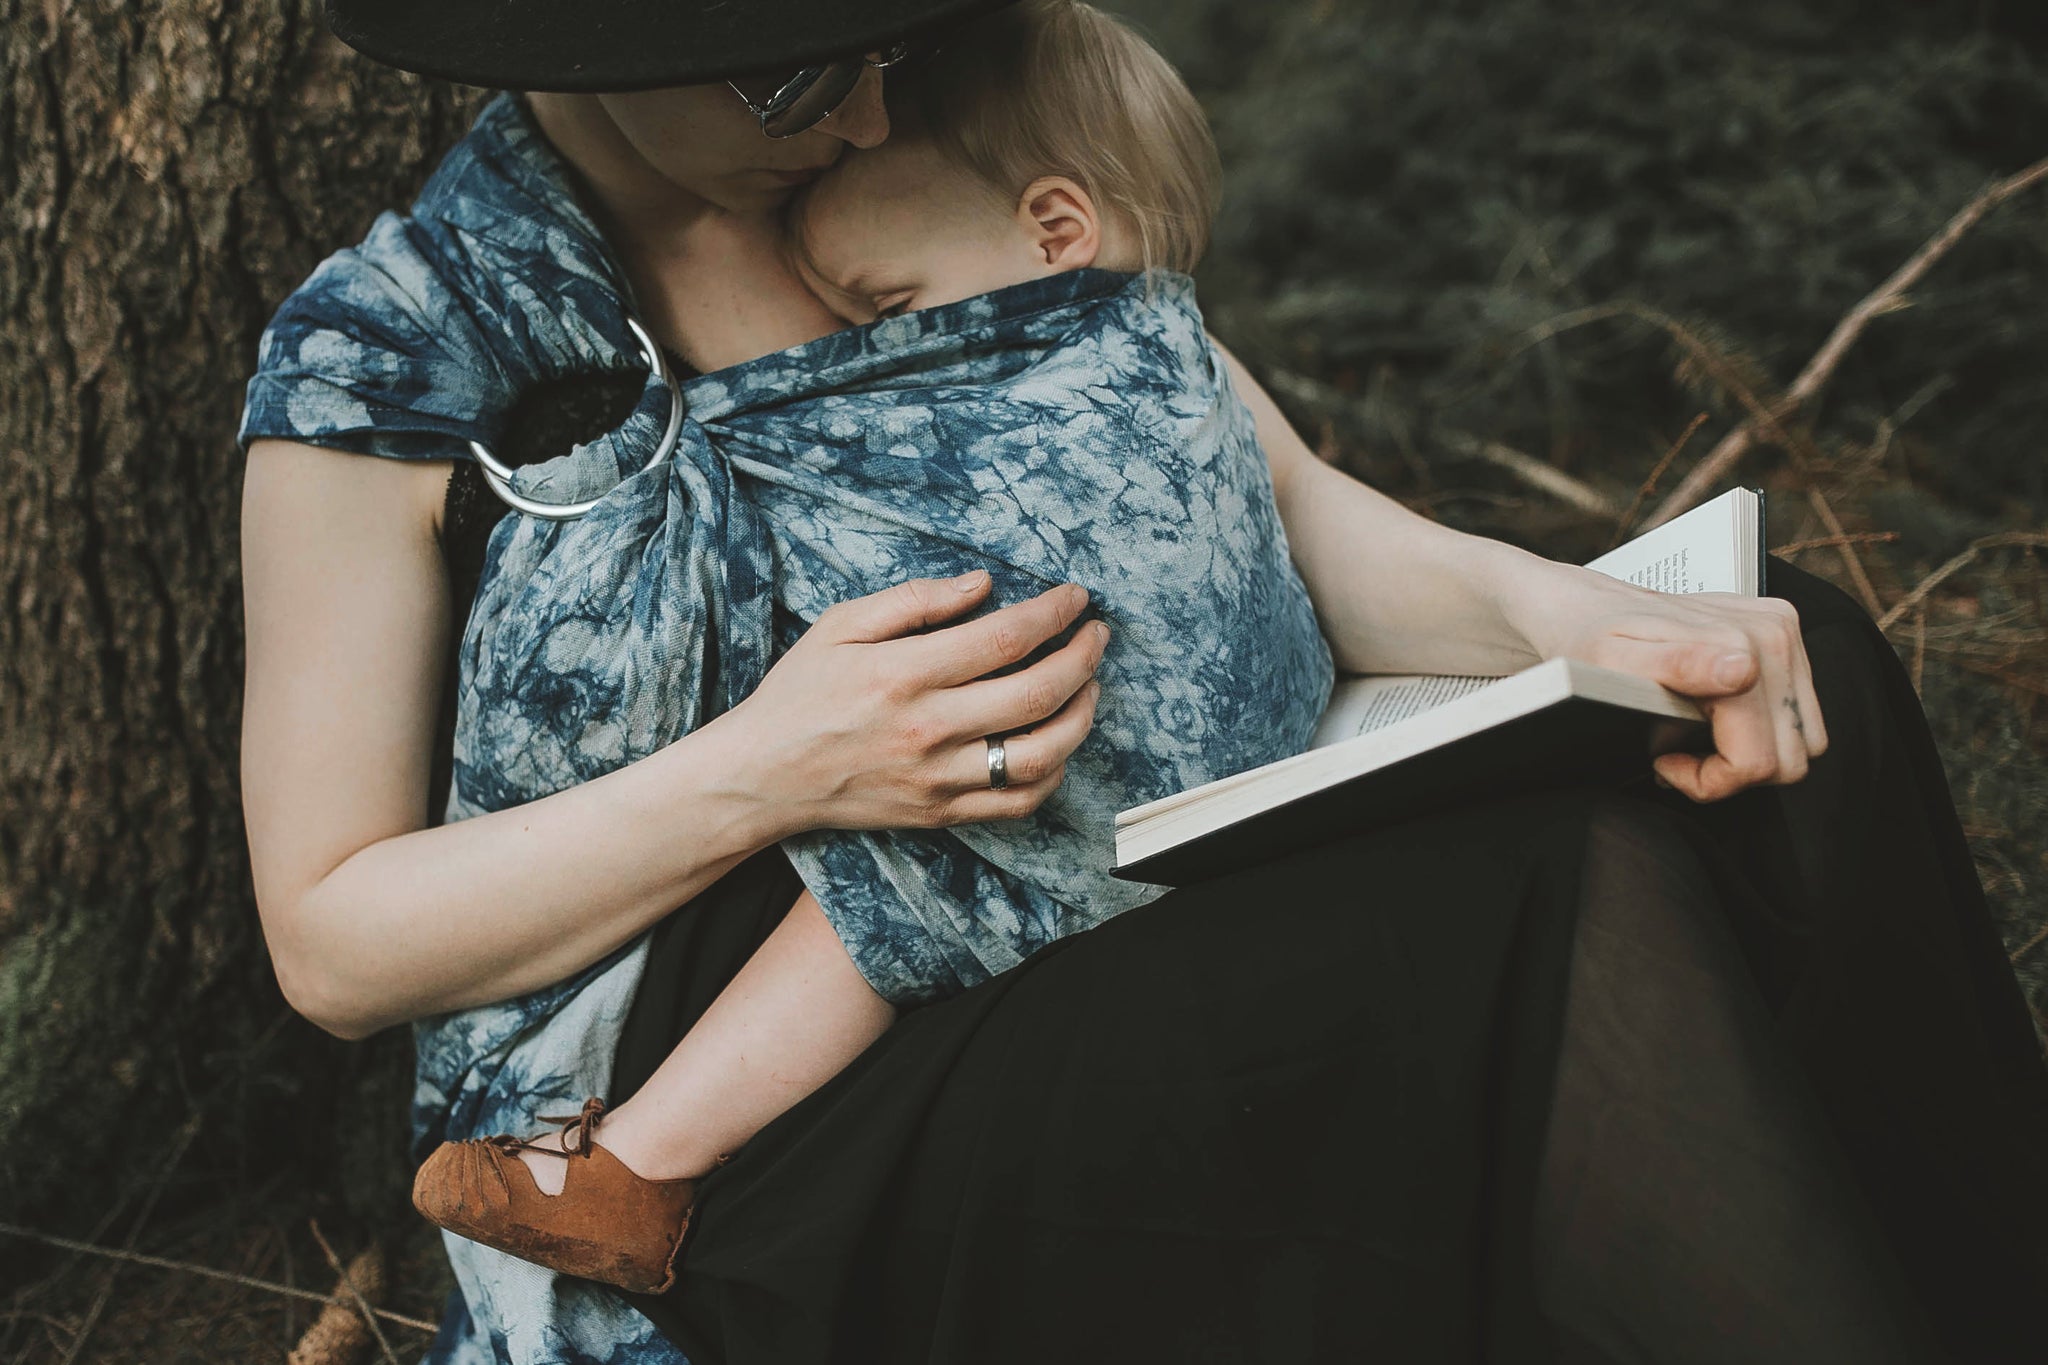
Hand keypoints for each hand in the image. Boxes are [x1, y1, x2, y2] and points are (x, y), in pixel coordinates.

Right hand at [722, 571, 1109, 835]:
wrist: (763, 776)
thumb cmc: (800, 692)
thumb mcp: (841, 625)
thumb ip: (915, 599)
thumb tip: (983, 584)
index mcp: (904, 674)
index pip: (1006, 638)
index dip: (1055, 614)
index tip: (1076, 597)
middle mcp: (928, 729)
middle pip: (1037, 693)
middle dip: (1083, 657)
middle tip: (1096, 634)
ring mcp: (938, 778)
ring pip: (1041, 754)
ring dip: (1082, 716)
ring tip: (1089, 685)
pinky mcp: (941, 813)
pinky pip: (1018, 802)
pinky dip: (1054, 772)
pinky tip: (1058, 741)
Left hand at [1539, 573, 1829, 802]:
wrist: (1588, 606)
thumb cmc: (1590, 640)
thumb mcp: (1613, 662)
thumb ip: (1677, 667)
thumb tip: (1743, 671)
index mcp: (1742, 644)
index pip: (1758, 760)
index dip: (1710, 779)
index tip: (1665, 761)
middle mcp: (1774, 634)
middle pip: (1789, 757)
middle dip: (1733, 771)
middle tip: (1678, 753)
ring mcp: (1784, 632)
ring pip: (1802, 741)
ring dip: (1752, 754)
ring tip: (1695, 736)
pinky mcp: (1784, 634)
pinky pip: (1799, 714)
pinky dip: (1762, 730)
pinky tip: (1714, 718)